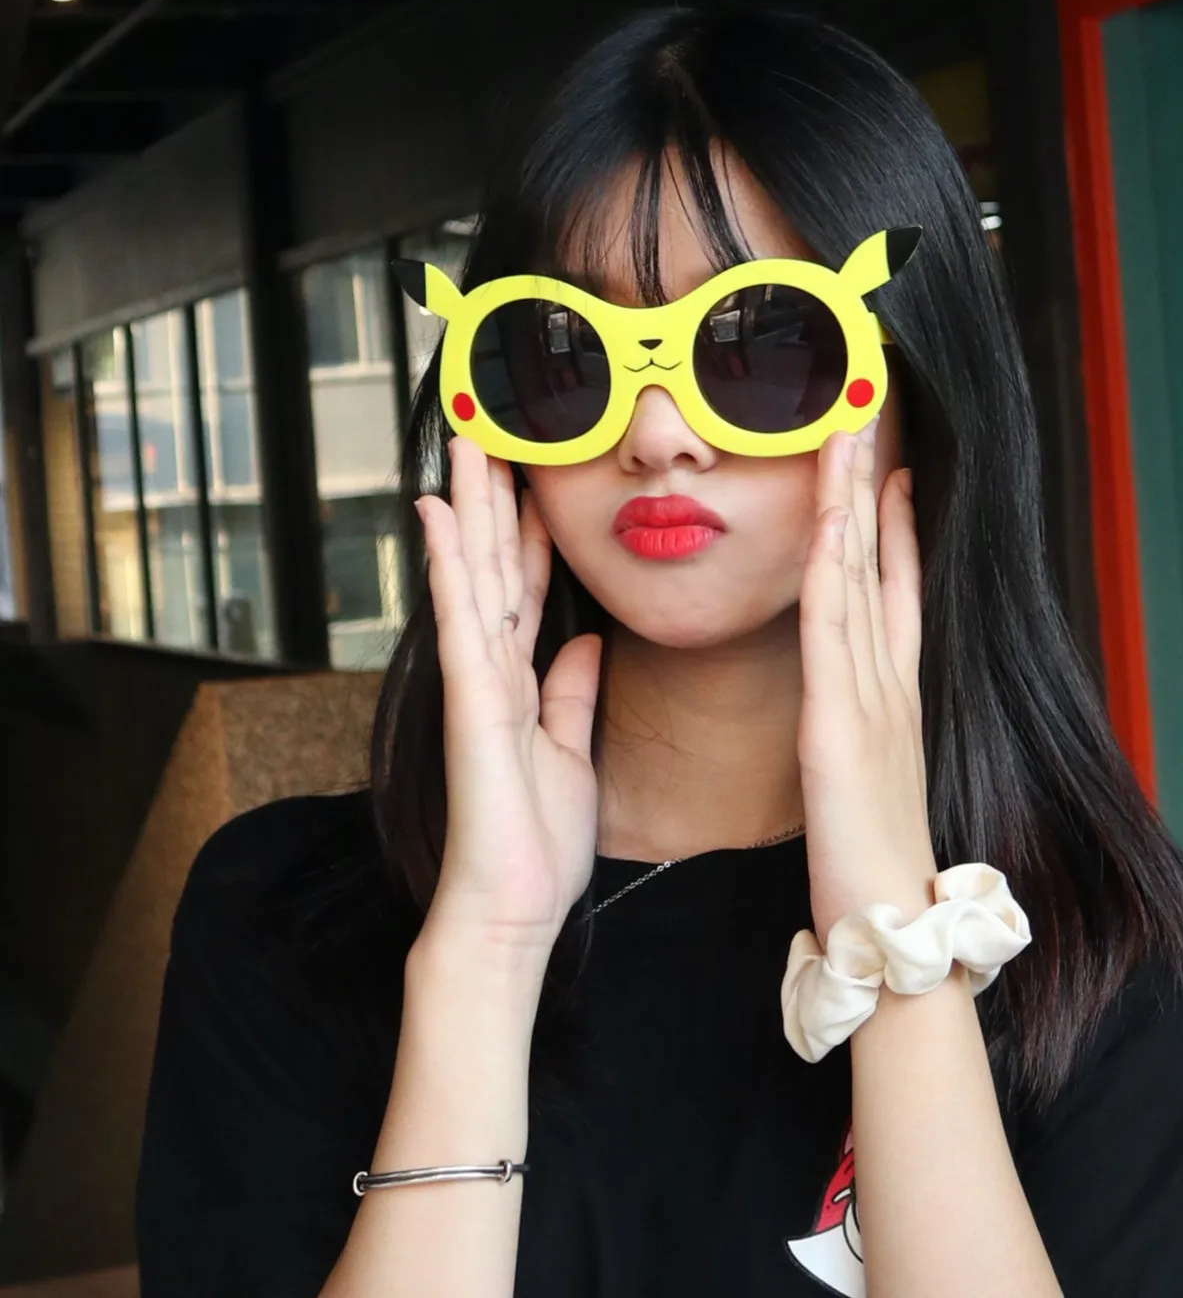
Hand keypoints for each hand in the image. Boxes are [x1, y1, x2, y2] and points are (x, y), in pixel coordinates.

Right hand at [414, 436, 602, 959]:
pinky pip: (461, 619)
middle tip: (490, 432)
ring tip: (465, 443)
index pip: (528, 588)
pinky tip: (441, 513)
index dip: (532, 533)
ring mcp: (477, 681)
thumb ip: (571, 694)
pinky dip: (451, 563)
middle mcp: (494, 669)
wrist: (512, 907)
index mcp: (523, 680)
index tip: (537, 480)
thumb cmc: (537, 840)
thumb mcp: (570, 750)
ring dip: (471, 507)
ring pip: (474, 575)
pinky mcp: (471, 700)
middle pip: (496, 565)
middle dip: (496, 499)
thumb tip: (584, 644)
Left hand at [798, 420, 935, 944]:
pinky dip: (837, 566)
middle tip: (868, 415)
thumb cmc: (872, 856)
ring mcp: (871, 696)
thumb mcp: (867, 772)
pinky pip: (834, 627)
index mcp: (892, 691)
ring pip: (857, 577)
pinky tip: (835, 516)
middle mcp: (889, 680)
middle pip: (879, 561)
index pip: (894, 587)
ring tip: (851, 433)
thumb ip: (860, 726)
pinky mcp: (841, 724)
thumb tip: (849, 702)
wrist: (892, 922)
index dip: (892, 523)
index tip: (889, 467)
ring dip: (854, 499)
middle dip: (873, 483)